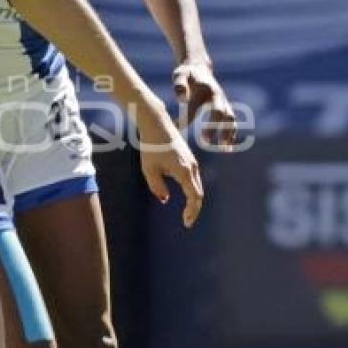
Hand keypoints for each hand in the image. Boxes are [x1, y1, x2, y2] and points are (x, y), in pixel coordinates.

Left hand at [134, 99, 204, 228]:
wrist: (157, 124)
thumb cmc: (151, 146)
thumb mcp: (149, 170)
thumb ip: (157, 187)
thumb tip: (165, 199)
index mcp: (185, 171)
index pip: (195, 197)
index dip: (192, 212)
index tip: (186, 223)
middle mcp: (193, 167)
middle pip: (199, 193)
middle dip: (194, 209)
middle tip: (186, 222)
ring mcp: (192, 162)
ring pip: (197, 186)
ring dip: (194, 200)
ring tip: (186, 214)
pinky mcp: (189, 158)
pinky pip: (193, 179)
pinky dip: (192, 190)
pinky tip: (186, 197)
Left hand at [173, 61, 236, 148]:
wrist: (199, 68)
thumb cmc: (187, 74)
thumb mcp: (180, 75)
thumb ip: (179, 86)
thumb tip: (181, 100)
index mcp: (205, 89)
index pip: (197, 107)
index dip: (189, 119)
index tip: (184, 132)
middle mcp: (218, 95)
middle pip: (220, 113)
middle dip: (215, 128)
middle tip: (205, 142)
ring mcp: (223, 101)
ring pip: (230, 118)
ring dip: (228, 133)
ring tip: (224, 149)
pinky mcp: (225, 107)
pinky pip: (231, 121)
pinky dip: (231, 134)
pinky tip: (227, 148)